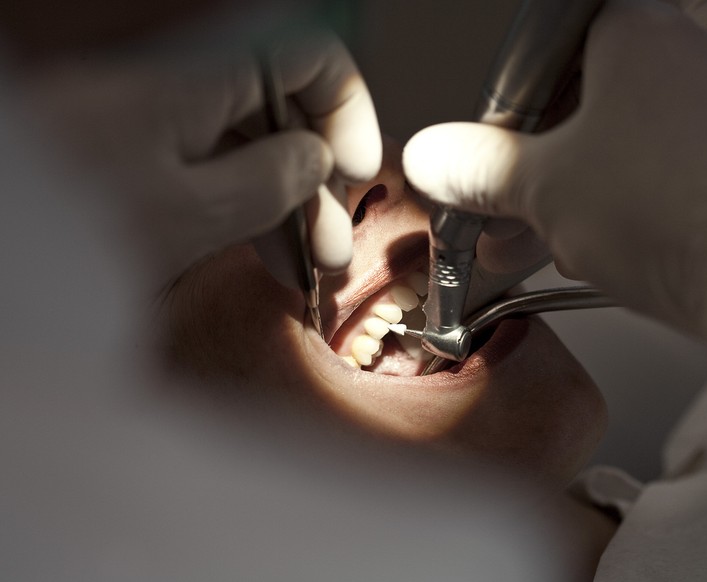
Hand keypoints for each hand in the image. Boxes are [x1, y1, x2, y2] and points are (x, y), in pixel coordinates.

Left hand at [28, 30, 380, 286]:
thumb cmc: (68, 227)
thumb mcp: (188, 213)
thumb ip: (268, 180)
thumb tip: (315, 160)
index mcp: (199, 75)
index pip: (305, 55)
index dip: (346, 107)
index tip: (358, 169)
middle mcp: (183, 84)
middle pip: (279, 106)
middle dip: (317, 175)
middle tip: (331, 246)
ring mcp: (158, 118)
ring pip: (247, 141)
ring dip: (283, 201)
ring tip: (301, 266)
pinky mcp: (138, 150)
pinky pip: (209, 163)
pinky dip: (240, 205)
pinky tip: (256, 250)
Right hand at [404, 0, 706, 367]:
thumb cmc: (665, 211)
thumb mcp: (540, 187)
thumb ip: (478, 168)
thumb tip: (432, 158)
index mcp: (640, 36)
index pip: (558, 45)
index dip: (518, 98)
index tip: (498, 141)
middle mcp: (694, 61)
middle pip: (591, 105)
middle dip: (540, 168)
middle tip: (507, 212)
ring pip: (629, 148)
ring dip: (578, 197)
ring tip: (545, 246)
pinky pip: (673, 176)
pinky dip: (632, 209)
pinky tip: (605, 251)